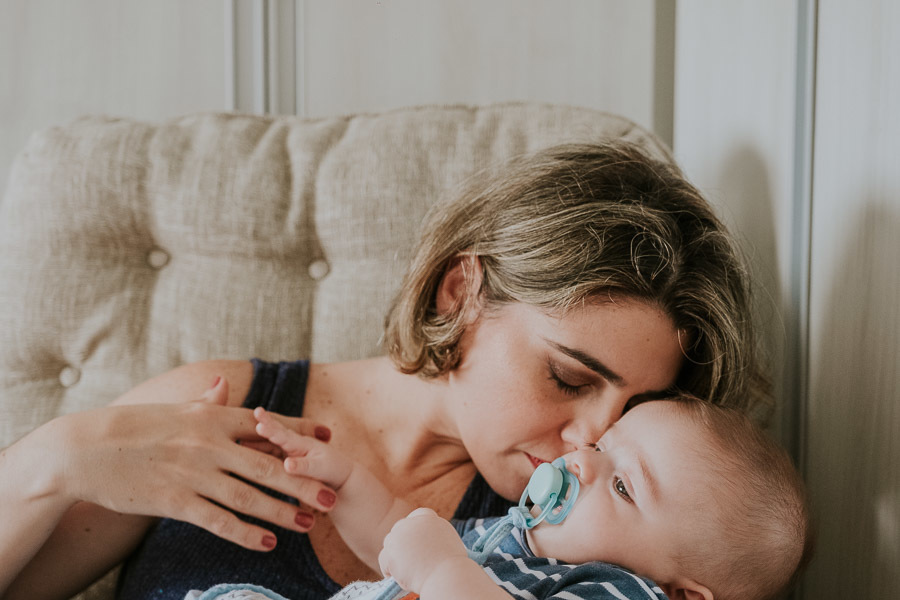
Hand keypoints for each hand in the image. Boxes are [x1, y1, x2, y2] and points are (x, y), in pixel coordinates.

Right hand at [48, 377, 337, 550]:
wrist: (84, 450)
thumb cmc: (131, 428)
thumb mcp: (173, 409)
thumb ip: (206, 401)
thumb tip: (225, 385)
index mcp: (211, 417)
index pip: (266, 424)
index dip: (300, 432)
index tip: (328, 438)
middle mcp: (209, 443)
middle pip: (268, 465)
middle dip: (304, 481)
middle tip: (332, 495)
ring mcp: (193, 473)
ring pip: (249, 495)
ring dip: (282, 511)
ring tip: (309, 524)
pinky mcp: (175, 500)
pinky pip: (218, 520)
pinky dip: (245, 532)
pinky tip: (267, 543)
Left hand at [378, 507, 469, 592]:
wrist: (447, 575)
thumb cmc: (452, 566)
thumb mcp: (448, 542)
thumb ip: (434, 537)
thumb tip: (424, 546)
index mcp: (430, 519)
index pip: (418, 514)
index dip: (416, 527)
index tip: (417, 541)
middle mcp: (413, 522)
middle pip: (400, 528)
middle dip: (402, 542)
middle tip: (409, 560)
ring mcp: (400, 534)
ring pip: (390, 543)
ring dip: (395, 556)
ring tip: (406, 570)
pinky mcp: (390, 550)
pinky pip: (384, 559)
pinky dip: (389, 570)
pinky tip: (398, 577)